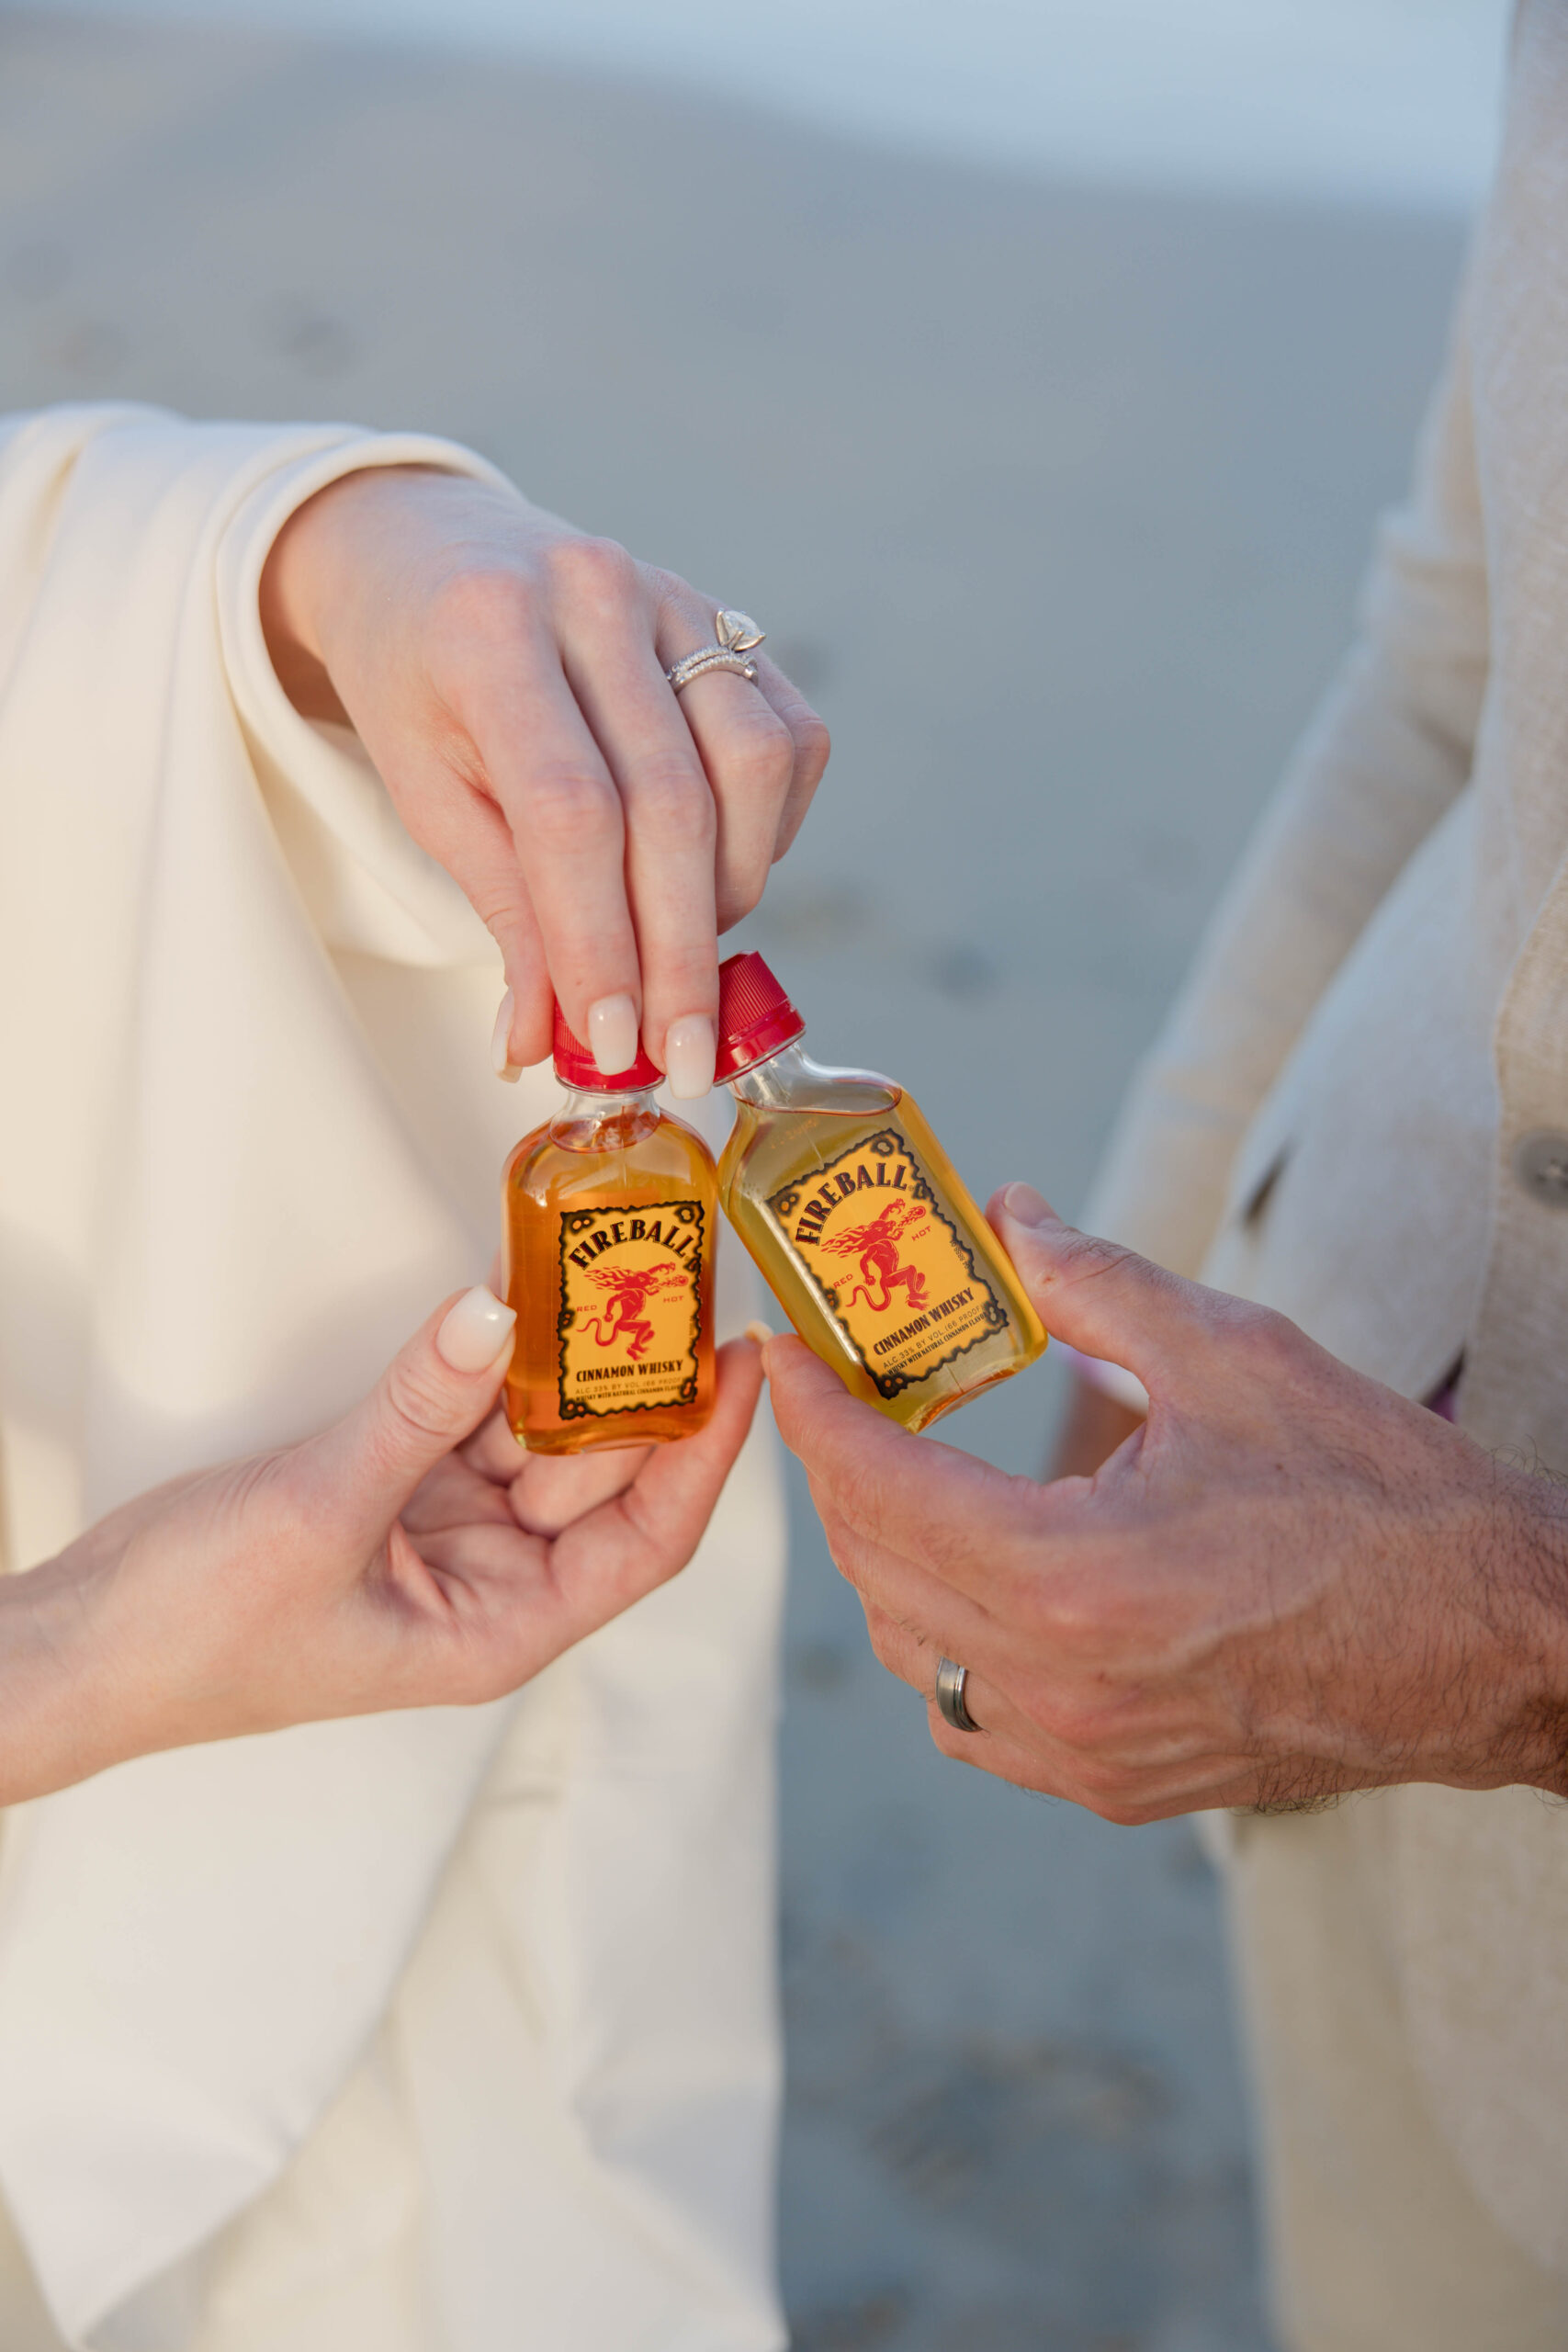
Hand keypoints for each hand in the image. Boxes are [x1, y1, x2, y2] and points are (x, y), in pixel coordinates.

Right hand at [0, 1288, 761, 1804]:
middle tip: (681, 1279)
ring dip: (568, 1360)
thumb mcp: (319, 1513)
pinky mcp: (391, 1485)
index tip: (744, 1368)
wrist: (79, 1647)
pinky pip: (466, 1412)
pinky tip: (522, 1292)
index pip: (647, 1541)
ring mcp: (442, 1531)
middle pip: (602, 1475)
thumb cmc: (197, 1636)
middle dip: (642, 1382)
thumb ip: (417, 1407)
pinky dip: (491, 1359)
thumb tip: (497, 1311)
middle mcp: (490, 1582)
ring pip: (536, 1434)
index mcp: (500, 1629)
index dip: (706, 1456)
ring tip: (619, 1266)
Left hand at [260, 466, 829, 1091]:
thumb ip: (504, 909)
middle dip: (676, 952)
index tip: (612, 1042)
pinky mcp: (725, 613)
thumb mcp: (426, 794)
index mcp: (490, 633)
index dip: (601, 940)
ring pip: (752, 765)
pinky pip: (789, 735)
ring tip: (686, 953)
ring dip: (733, 890)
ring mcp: (672, 594)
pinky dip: (771, 829)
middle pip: (671, 802)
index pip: (571, 811)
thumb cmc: (417, 685)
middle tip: (674, 1054)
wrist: (427, 553)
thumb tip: (547, 1041)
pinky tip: (723, 872)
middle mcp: (594, 594)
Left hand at [765, 1185, 1567, 1821]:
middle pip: (875, 1571)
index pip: (877, 1487)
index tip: (782, 1354)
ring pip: (911, 1658)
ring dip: (883, 1562)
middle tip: (839, 1394)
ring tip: (901, 1472)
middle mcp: (1057, 1686)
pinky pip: (971, 1724)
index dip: (813, 1412)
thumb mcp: (1236, 1357)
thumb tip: (1012, 1217)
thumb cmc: (1382, 1501)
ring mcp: (1084, 1755)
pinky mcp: (1118, 1787)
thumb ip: (1097, 1284)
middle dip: (838, 1474)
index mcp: (1069, 1577)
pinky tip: (973, 1582)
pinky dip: (942, 1648)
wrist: (1499, 1644)